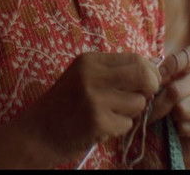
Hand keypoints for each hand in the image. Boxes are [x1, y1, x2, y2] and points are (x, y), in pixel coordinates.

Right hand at [20, 52, 160, 164]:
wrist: (39, 131)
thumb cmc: (65, 103)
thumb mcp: (84, 76)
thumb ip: (112, 71)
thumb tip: (151, 71)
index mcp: (90, 60)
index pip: (135, 58)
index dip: (150, 71)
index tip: (150, 81)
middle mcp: (92, 75)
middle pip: (142, 75)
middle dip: (151, 87)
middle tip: (144, 96)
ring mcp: (94, 98)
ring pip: (138, 103)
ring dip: (131, 112)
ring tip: (111, 113)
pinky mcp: (97, 122)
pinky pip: (126, 123)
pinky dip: (119, 127)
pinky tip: (102, 126)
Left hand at [149, 45, 189, 167]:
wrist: (184, 128)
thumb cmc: (169, 97)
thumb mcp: (161, 79)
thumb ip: (156, 72)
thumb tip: (153, 73)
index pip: (187, 55)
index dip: (170, 66)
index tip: (157, 76)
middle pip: (176, 90)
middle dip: (159, 102)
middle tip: (150, 108)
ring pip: (183, 110)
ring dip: (171, 116)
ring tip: (170, 115)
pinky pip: (189, 126)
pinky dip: (179, 129)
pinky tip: (181, 126)